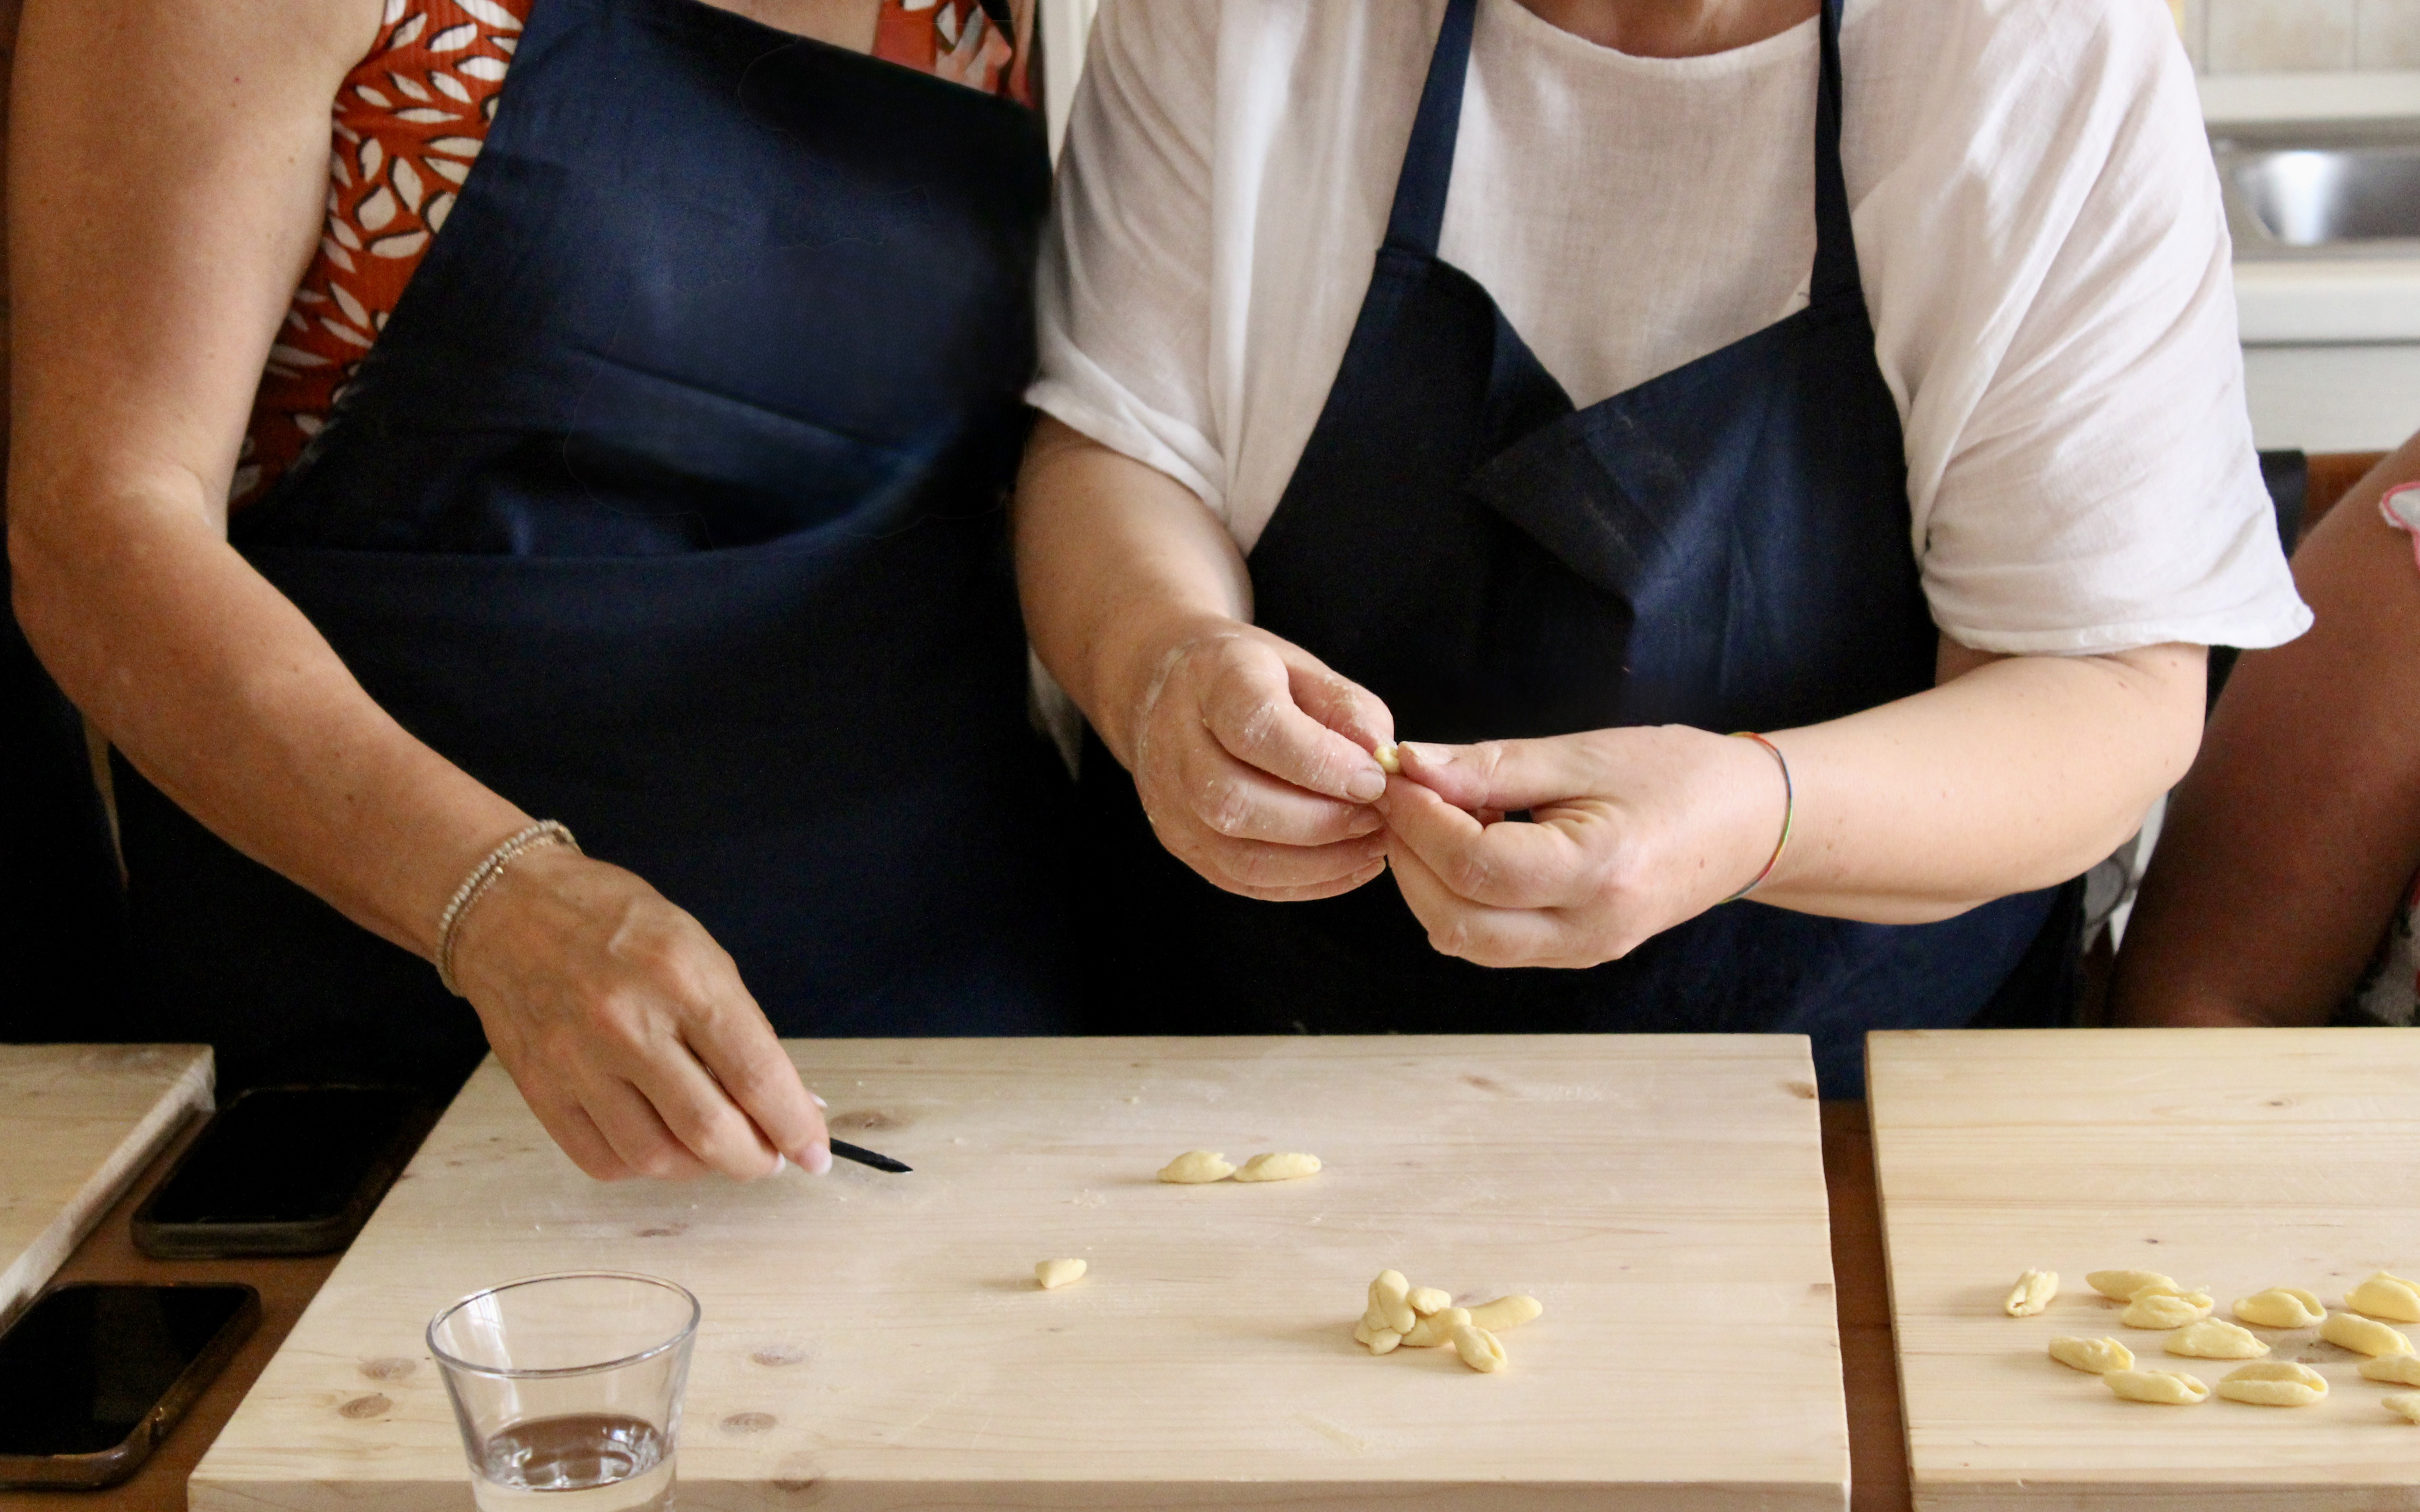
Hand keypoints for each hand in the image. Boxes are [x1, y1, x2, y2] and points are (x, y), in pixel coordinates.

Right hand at [447, 846, 829, 1180]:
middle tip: (768, 1157)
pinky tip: (659, 1142)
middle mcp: (628, 1025)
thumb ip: (742, 1030)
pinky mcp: (539, 1089)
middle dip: (755, 1160)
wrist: (509, 908)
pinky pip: (602, 1161)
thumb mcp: (699, 952)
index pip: (756, 1077)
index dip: (795, 1127)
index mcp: (683, 980)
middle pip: (710, 1132)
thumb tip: (788, 1102)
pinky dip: (643, 1167)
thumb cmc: (616, 924)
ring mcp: (577, 1062)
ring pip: (656, 1158)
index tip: (815, 1152)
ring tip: (715, 1148)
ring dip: (701, 1168)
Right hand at [1121, 618, 1396, 900]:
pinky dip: (1303, 883)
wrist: (1171, 690)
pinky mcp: (1178, 840)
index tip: (1373, 779)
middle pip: (1236, 801)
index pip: (1255, 728)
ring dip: (1318, 862)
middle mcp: (1176, 741)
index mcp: (1212, 679)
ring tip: (1371, 845)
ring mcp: (1169, 799)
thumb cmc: (1254, 679)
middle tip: (1377, 817)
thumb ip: (1348, 711)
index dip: (1321, 762)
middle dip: (1321, 821)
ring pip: (1237, 855)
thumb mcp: (1305, 670)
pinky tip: (1347, 866)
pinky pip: (1240, 880)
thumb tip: (1382, 762)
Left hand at [1376, 727, 1786, 967]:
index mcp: (1597, 872)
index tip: (1396, 774)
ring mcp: (1581, 952)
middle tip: (1400, 798)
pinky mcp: (1574, 954)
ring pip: (1465, 940)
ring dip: (1427, 882)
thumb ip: (1490, 766)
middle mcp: (1587, 929)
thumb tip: (1408, 764)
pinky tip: (1469, 846)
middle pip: (1455, 920)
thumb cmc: (1678, 776)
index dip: (1418, 820)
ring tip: (1436, 818)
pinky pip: (1491, 942)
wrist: (1751, 823)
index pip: (1474, 865)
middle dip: (1409, 857)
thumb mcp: (1583, 755)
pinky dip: (1459, 898)